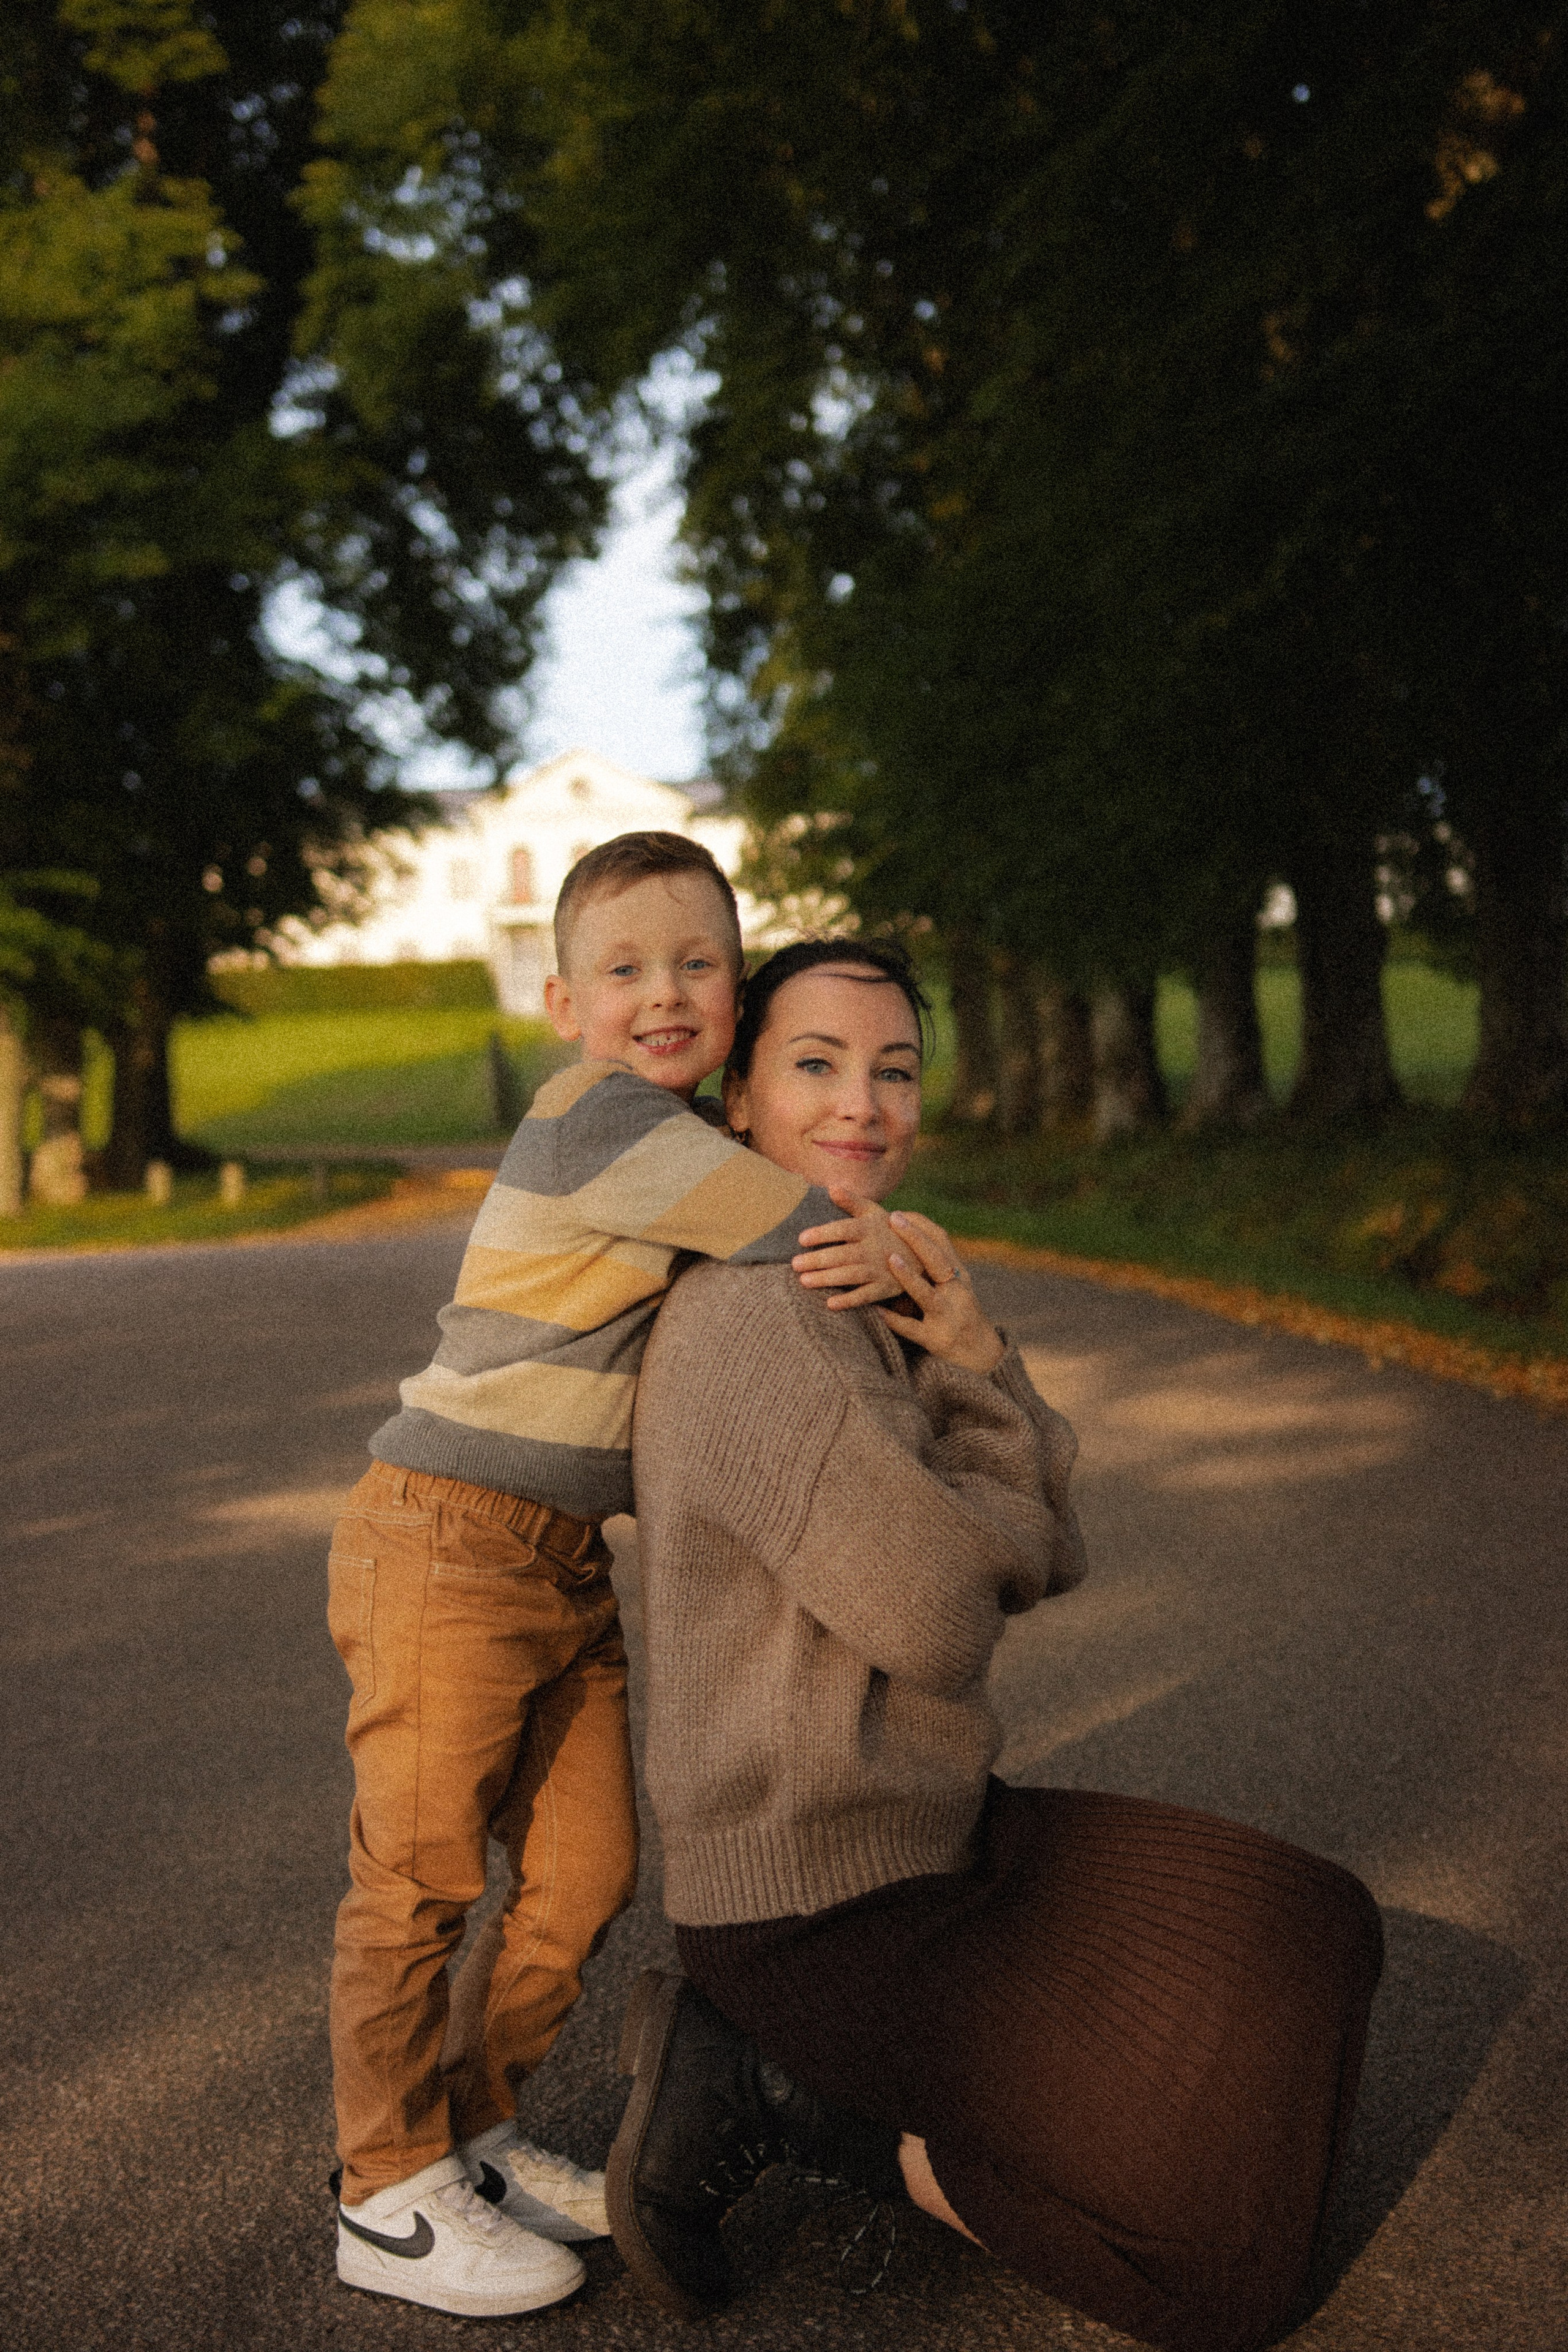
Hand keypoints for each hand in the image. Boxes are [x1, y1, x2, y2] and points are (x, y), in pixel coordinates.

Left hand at [793, 1187, 906, 1307]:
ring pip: (851, 1275)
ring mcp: (881, 1269)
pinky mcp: (886, 1288)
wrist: (921, 1252)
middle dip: (818, 1260)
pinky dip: (849, 1301)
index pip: (843, 1229)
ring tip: (804, 1281)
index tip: (801, 1239)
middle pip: (843, 1254)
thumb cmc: (887, 1230)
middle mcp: (874, 1248)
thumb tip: (831, 1187)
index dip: (823, 1234)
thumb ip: (852, 1201)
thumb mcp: (873, 1212)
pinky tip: (831, 1304)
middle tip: (795, 1264)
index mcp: (869, 1228)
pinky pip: (866, 1296)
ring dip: (828, 1279)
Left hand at [879, 1211, 1004, 1374]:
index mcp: (959, 1277)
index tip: (899, 1212)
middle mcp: (957, 1293)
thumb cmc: (959, 1314)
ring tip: (891, 1259)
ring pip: (928, 1295)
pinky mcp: (937, 1340)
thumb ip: (936, 1266)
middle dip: (916, 1240)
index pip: (942, 1244)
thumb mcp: (954, 1287)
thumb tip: (912, 1236)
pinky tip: (878, 1310)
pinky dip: (896, 1320)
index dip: (921, 1227)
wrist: (980, 1354)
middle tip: (894, 1219)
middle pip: (937, 1262)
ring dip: (910, 1277)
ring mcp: (947, 1317)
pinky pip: (914, 1329)